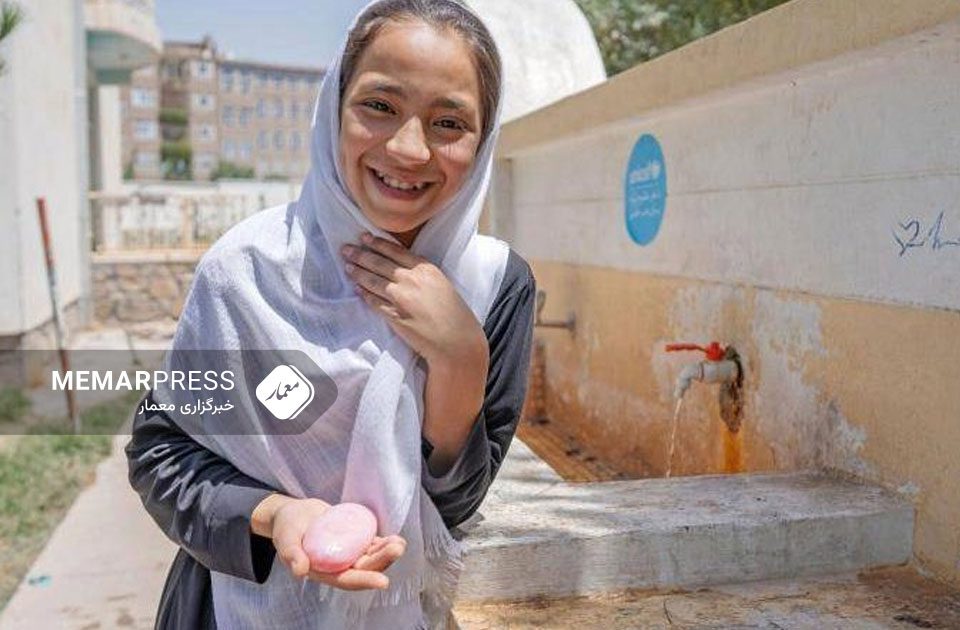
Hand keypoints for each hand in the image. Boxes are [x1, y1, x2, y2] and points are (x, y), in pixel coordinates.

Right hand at [252, 495, 405, 590]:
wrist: (293, 514)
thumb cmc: (286, 528)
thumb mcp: (285, 539)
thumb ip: (292, 554)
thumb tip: (300, 571)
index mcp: (323, 571)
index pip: (346, 580)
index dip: (364, 581)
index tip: (383, 581)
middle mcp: (338, 566)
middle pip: (364, 568)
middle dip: (382, 561)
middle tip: (397, 548)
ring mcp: (348, 553)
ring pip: (371, 558)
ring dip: (386, 553)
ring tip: (400, 543)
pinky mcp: (353, 540)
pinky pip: (371, 545)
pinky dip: (383, 543)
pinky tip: (395, 538)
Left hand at [340, 233, 487, 366]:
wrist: (457, 341)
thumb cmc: (454, 314)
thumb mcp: (441, 285)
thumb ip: (421, 275)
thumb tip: (400, 268)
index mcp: (426, 269)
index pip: (395, 251)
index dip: (377, 243)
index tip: (364, 237)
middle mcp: (412, 280)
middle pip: (379, 264)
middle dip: (360, 255)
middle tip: (345, 249)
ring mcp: (401, 298)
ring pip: (373, 281)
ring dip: (357, 272)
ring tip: (347, 266)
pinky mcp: (394, 316)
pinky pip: (374, 302)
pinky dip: (364, 294)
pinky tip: (357, 289)